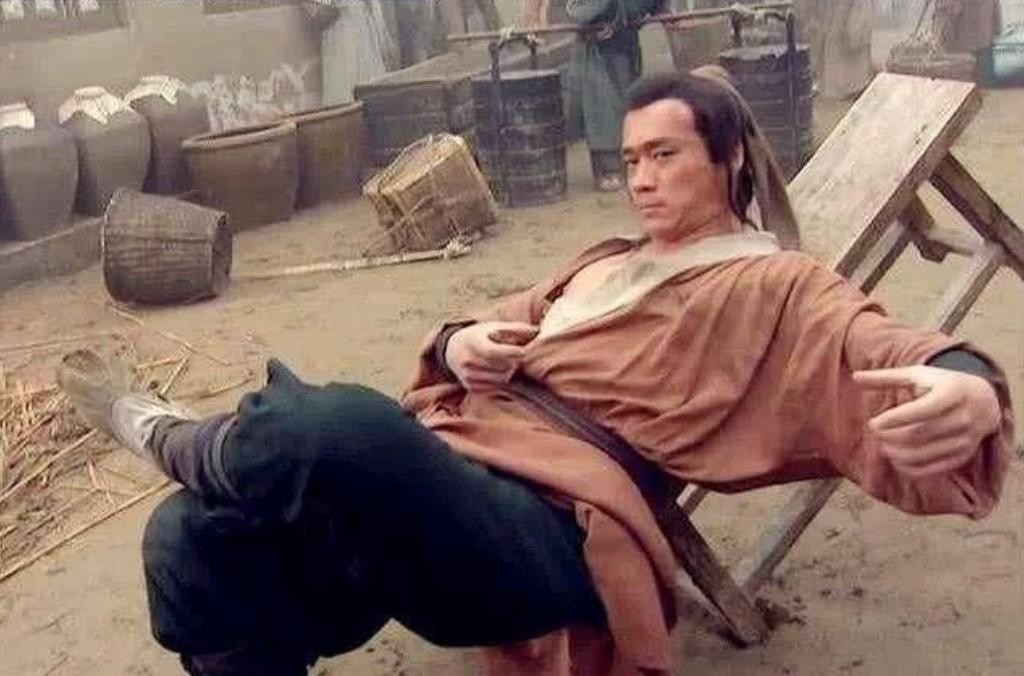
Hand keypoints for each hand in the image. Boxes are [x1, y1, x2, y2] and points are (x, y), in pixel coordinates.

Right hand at [445, 321, 538, 391]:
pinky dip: (501, 380)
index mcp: (473, 343)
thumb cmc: (479, 336)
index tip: (523, 352)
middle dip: (513, 362)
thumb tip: (537, 331)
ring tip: (507, 362)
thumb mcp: (494, 327)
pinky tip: (497, 371)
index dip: (511, 353)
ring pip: (502, 379)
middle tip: (516, 356)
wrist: (453, 350)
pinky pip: (495, 387)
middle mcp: (468, 360)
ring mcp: (468, 375)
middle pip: (502, 367)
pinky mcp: (471, 386)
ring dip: (510, 372)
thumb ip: (515, 329)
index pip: (494, 352)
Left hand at [854, 365, 1000, 478]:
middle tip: (875, 433)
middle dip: (891, 437)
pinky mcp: (963, 456)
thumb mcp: (917, 375)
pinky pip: (934, 469)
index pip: (923, 409)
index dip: (895, 419)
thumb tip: (855, 376)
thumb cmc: (941, 385)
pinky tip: (896, 460)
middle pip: (921, 434)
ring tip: (882, 446)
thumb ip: (887, 377)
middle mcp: (965, 417)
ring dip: (897, 454)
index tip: (873, 423)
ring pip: (925, 454)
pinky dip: (911, 468)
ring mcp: (966, 439)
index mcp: (953, 392)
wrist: (984, 401)